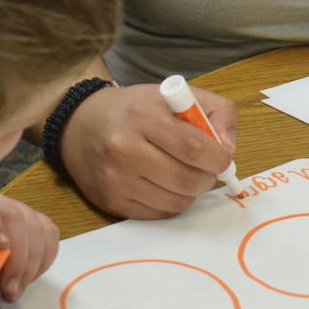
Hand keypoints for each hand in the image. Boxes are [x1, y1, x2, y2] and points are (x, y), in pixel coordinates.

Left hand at [0, 186, 58, 301]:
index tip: (1, 249)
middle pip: (14, 216)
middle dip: (17, 257)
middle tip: (9, 291)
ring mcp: (13, 207)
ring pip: (36, 226)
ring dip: (33, 263)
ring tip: (17, 289)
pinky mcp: (30, 220)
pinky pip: (49, 233)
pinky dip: (45, 257)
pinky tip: (29, 277)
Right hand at [60, 83, 238, 217]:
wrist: (80, 125)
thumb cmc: (133, 109)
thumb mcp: (173, 95)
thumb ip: (213, 110)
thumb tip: (228, 146)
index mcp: (143, 116)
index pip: (194, 147)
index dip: (218, 158)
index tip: (223, 157)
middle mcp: (125, 149)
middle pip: (187, 180)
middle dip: (207, 178)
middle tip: (206, 169)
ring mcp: (116, 179)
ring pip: (176, 202)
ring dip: (190, 192)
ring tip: (183, 173)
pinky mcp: (111, 201)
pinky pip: (158, 213)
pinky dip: (170, 202)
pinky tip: (164, 184)